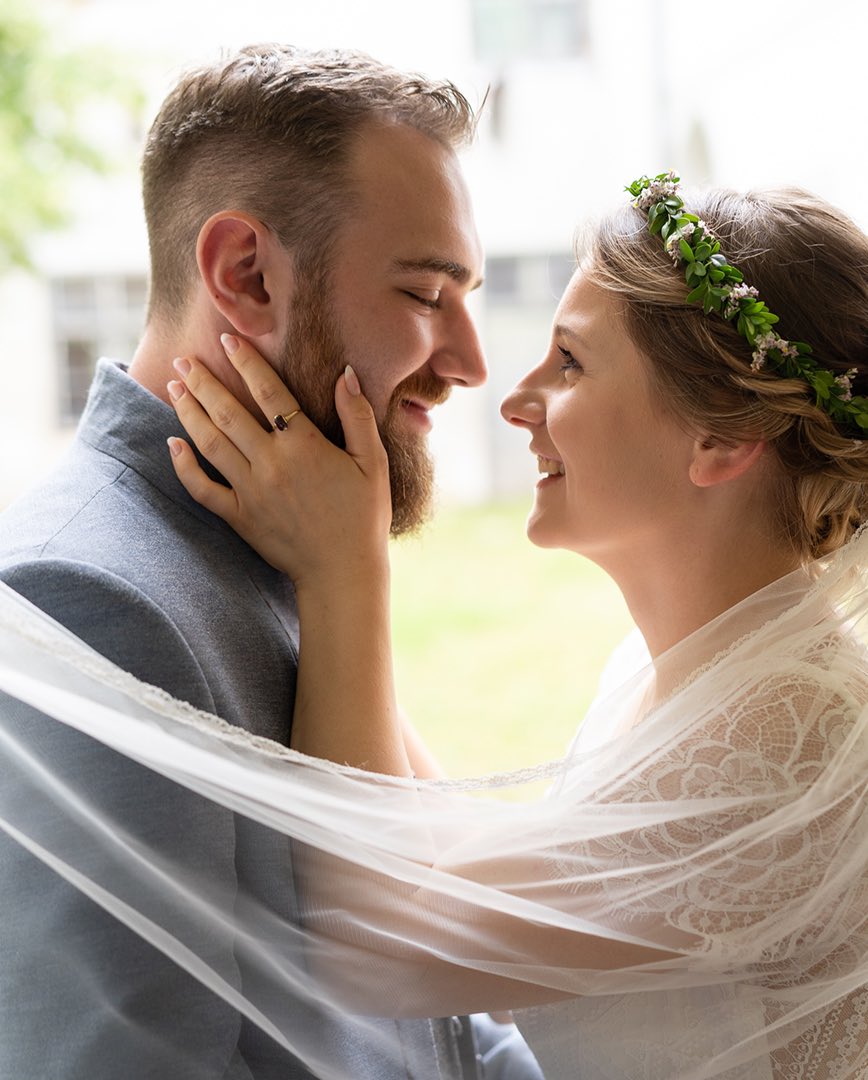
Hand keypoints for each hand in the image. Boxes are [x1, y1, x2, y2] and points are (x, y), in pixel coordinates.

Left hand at [166, 334, 391, 586]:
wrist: (343, 572)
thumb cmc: (364, 516)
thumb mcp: (373, 463)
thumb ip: (358, 415)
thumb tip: (345, 373)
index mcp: (304, 446)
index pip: (268, 392)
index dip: (246, 362)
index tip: (226, 340)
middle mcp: (271, 464)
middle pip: (228, 413)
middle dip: (203, 382)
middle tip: (183, 357)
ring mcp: (251, 492)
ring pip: (210, 444)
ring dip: (189, 413)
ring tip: (174, 388)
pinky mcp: (240, 517)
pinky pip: (203, 489)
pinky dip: (184, 466)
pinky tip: (173, 444)